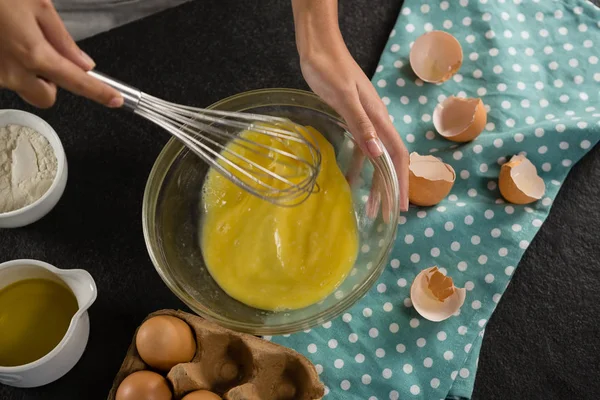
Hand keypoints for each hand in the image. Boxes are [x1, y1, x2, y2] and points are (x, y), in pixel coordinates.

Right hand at [0, 0, 121, 107]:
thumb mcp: (36, 4)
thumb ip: (61, 38)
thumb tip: (83, 63)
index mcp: (32, 53)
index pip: (75, 82)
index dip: (98, 92)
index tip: (114, 100)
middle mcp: (11, 71)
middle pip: (47, 98)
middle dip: (52, 82)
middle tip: (46, 52)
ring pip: (23, 87)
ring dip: (28, 71)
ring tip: (14, 35)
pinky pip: (4, 77)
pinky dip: (8, 64)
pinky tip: (3, 39)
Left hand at [299, 40, 409, 211]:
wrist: (319, 46)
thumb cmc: (330, 69)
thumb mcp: (344, 98)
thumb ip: (360, 125)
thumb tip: (378, 154)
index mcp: (378, 117)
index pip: (398, 155)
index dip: (402, 181)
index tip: (402, 205)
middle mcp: (375, 121)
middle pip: (388, 160)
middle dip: (389, 188)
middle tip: (385, 214)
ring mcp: (364, 119)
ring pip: (374, 157)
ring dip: (373, 181)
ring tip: (369, 206)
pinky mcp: (351, 117)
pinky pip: (359, 147)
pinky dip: (357, 166)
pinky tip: (350, 180)